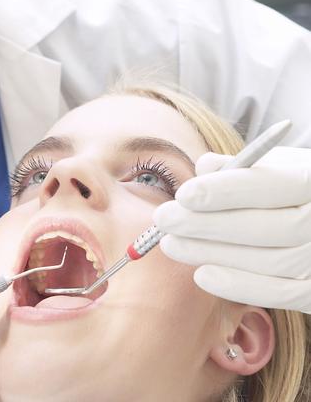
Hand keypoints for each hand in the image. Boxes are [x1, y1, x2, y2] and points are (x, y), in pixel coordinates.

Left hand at [154, 146, 310, 312]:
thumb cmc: (297, 192)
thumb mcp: (281, 167)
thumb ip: (243, 167)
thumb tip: (203, 168)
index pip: (267, 186)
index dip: (222, 192)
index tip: (183, 195)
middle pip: (261, 228)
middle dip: (205, 225)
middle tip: (163, 220)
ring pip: (263, 261)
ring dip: (210, 253)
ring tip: (171, 244)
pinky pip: (278, 294)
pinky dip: (237, 286)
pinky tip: (201, 275)